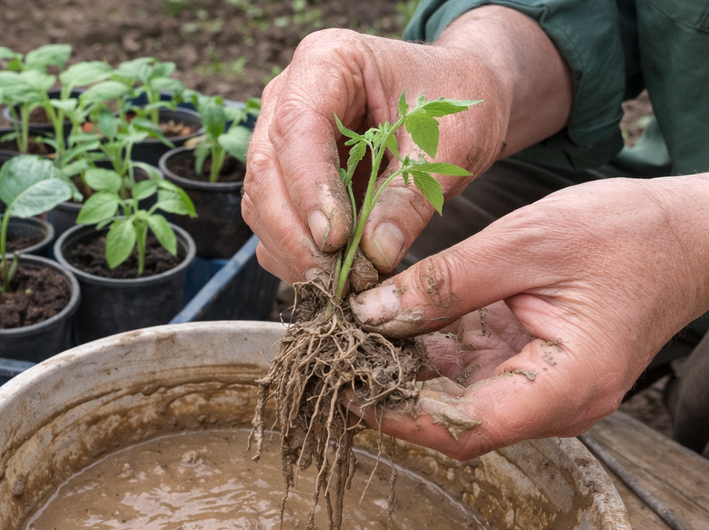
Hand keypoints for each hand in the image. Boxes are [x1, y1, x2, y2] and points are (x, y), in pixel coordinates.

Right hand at [242, 7, 569, 283]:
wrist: (453, 102)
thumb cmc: (453, 103)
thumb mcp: (449, 142)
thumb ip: (412, 193)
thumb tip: (376, 252)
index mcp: (326, 62)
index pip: (297, 126)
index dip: (310, 187)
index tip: (334, 238)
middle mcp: (286, 96)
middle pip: (266, 170)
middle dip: (294, 231)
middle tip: (332, 278)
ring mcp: (277, 137)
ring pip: (259, 201)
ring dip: (290, 250)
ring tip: (336, 284)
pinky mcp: (281, 176)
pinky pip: (270, 221)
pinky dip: (292, 255)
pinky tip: (327, 277)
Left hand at [348, 175, 708, 458]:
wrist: (685, 235)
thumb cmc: (625, 234)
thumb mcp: (526, 244)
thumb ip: (446, 282)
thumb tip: (370, 314)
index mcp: (566, 384)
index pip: (466, 428)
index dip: (398, 417)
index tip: (346, 388)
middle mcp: (554, 402)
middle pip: (453, 420)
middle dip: (389, 392)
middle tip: (332, 355)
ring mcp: (541, 389)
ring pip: (453, 398)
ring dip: (402, 369)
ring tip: (349, 334)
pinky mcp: (528, 367)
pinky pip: (467, 372)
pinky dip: (427, 350)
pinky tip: (389, 321)